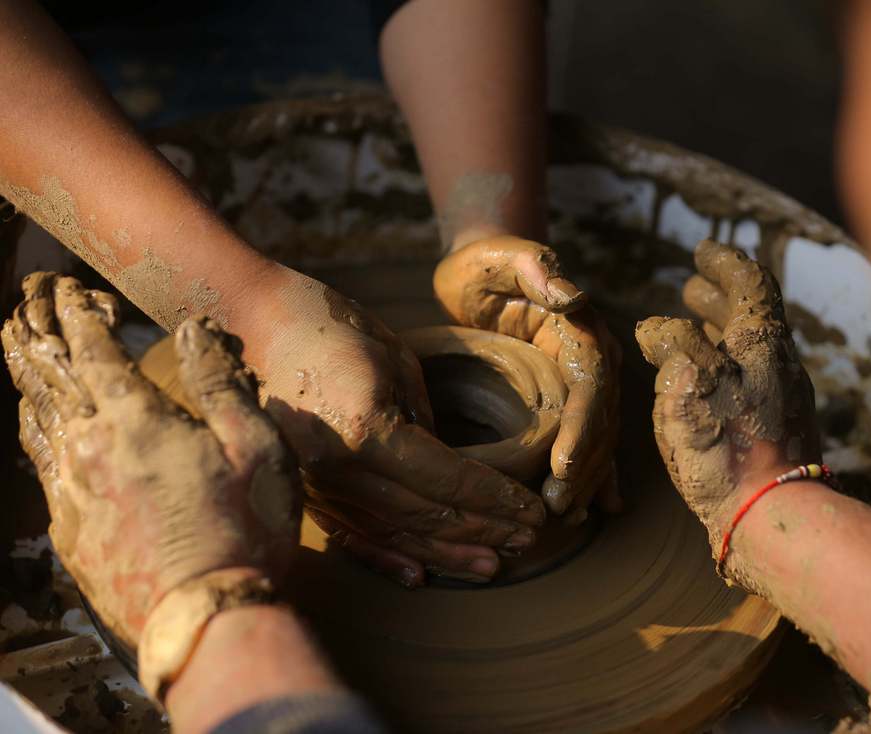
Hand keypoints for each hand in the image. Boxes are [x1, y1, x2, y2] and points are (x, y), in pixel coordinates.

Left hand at [2, 273, 300, 647]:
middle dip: (36, 335)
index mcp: (136, 421)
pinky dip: (36, 435)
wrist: (206, 618)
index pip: (92, 351)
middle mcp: (90, 450)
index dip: (77, 315)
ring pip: (36, 422)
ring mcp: (72, 495)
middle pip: (47, 379)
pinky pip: (41, 470)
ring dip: (27, 381)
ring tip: (19, 353)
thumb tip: (193, 330)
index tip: (67, 289)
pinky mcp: (70, 536)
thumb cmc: (245, 530)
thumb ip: (220, 383)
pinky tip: (42, 432)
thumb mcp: (256, 447)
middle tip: (25, 304)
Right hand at [250, 271, 544, 585]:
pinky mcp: (305, 490)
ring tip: (493, 563)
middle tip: (528, 538)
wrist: (250, 324)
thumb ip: (425, 424)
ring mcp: (316, 485)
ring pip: (394, 533)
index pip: (446, 480)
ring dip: (446, 552)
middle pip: (424, 515)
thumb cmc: (330, 327)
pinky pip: (353, 534)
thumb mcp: (397, 363)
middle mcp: (338, 469)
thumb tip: (453, 471)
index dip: (495, 500)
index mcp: (366, 430)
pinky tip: (421, 575)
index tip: (533, 509)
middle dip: (483, 530)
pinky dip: (388, 557)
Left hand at [434, 235, 621, 523]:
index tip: (561, 465)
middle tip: (556, 508)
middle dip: (582, 468)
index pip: (591, 385)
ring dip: (585, 479)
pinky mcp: (567, 397)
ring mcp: (583, 382)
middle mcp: (592, 360)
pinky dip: (589, 474)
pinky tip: (589, 508)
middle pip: (598, 422)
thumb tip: (570, 295)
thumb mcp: (504, 257)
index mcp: (583, 330)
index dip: (581, 427)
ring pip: (596, 439)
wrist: (483, 268)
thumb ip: (534, 268)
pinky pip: (585, 440)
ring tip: (566, 517)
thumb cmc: (487, 262)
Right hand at [635, 240, 818, 549]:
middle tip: (691, 287)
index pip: (749, 284)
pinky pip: (748, 381)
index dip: (724, 263)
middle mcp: (779, 365)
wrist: (771, 517)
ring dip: (720, 332)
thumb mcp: (688, 383)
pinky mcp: (776, 433)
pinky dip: (723, 367)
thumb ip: (671, 344)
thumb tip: (655, 327)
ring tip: (692, 329)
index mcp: (762, 342)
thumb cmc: (727, 447)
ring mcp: (782, 400)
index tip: (703, 251)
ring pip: (749, 351)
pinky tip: (702, 386)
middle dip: (718, 297)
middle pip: (751, 317)